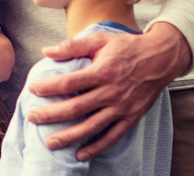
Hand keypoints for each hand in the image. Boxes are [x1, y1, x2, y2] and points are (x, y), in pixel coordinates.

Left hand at [26, 21, 189, 160]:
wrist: (160, 58)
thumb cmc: (126, 47)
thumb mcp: (100, 39)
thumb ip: (73, 46)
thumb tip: (47, 51)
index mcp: (102, 72)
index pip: (69, 83)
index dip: (49, 87)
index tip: (32, 89)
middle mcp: (111, 92)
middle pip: (76, 107)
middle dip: (52, 114)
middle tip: (32, 117)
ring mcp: (122, 108)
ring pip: (92, 126)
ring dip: (70, 136)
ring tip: (50, 143)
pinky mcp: (131, 117)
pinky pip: (112, 136)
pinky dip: (97, 147)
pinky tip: (80, 154)